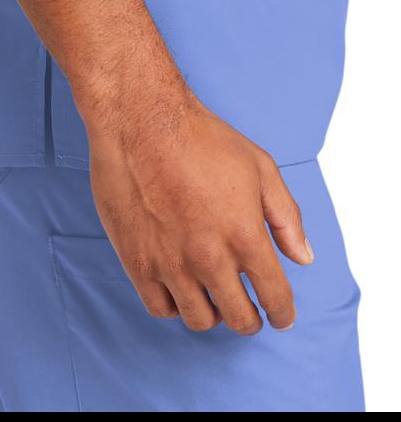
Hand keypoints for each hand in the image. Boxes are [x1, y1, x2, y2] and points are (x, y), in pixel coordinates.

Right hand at [87, 89, 313, 334]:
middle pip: (239, 318)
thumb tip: (304, 258)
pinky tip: (181, 288)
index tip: (281, 317)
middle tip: (250, 311)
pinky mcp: (138, 263)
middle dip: (251, 319)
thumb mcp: (260, 167)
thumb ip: (286, 217)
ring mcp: (172, 264)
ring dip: (214, 314)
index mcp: (245, 235)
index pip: (274, 297)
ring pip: (200, 320)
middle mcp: (210, 257)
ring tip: (214, 297)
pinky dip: (176, 306)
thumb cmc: (202, 138)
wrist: (142, 122)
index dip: (283, 314)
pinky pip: (162, 309)